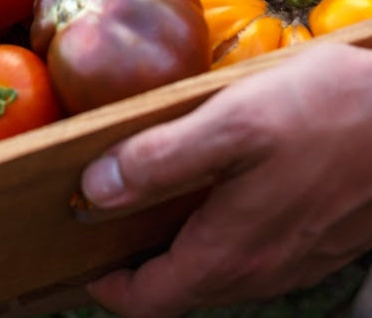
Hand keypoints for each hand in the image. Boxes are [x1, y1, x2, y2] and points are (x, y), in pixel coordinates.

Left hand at [80, 41, 371, 316]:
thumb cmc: (329, 113)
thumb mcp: (231, 124)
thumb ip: (161, 160)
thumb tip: (96, 189)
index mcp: (231, 252)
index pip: (151, 299)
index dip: (110, 287)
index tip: (84, 259)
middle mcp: (263, 269)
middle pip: (183, 290)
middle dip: (140, 268)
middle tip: (110, 226)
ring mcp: (296, 258)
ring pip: (219, 274)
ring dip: (180, 251)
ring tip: (154, 204)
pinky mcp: (320, 238)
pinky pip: (253, 254)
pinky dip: (219, 237)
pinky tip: (217, 191)